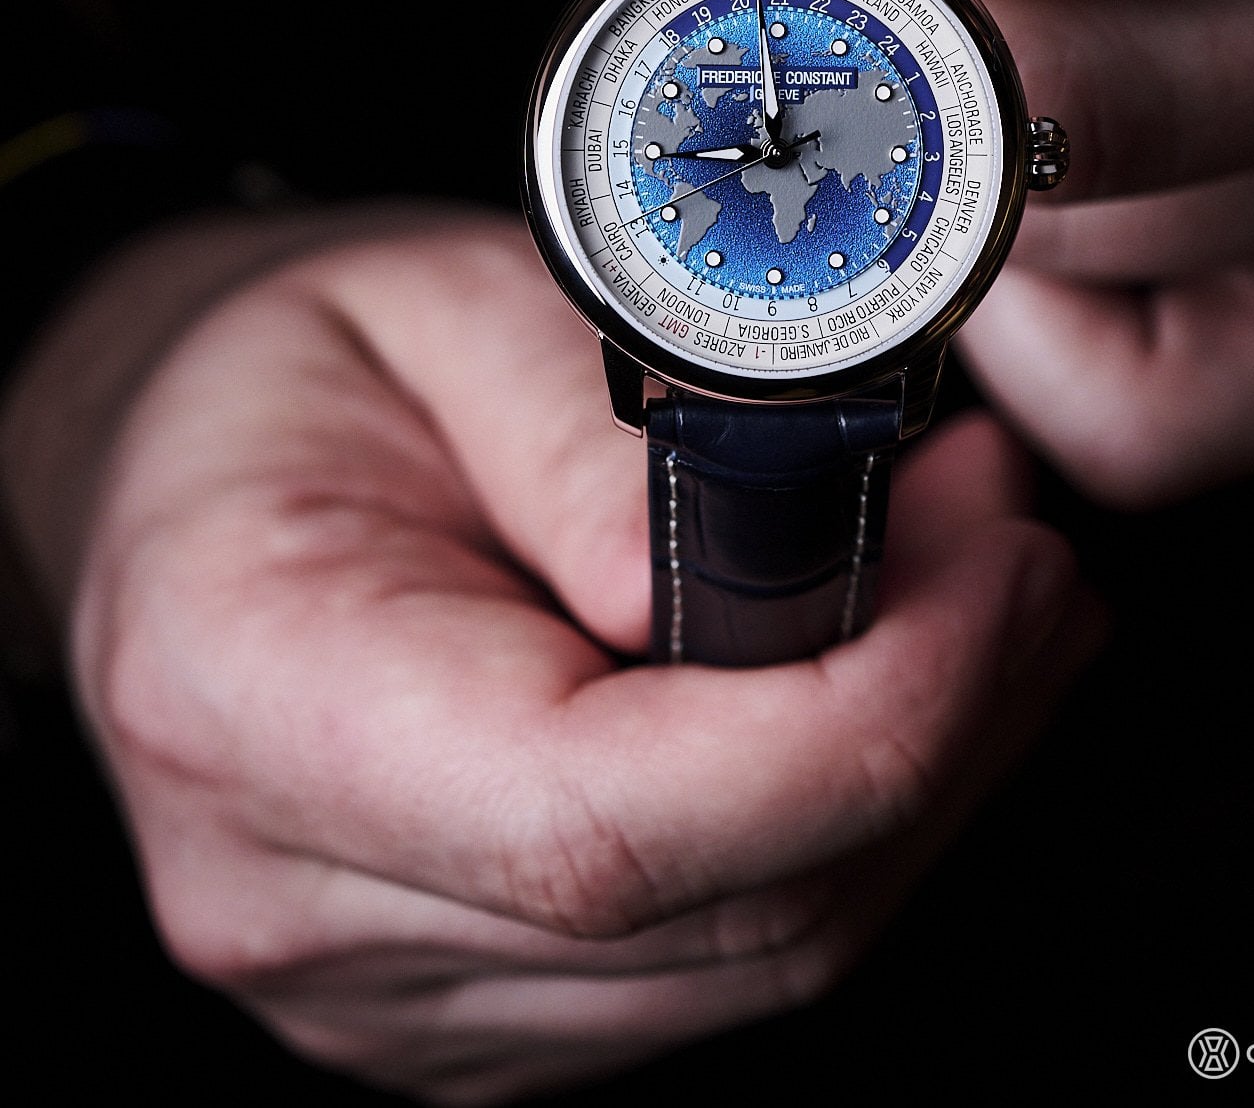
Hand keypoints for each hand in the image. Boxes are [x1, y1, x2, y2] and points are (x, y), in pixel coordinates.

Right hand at [0, 209, 1092, 1103]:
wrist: (189, 472)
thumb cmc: (301, 371)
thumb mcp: (440, 304)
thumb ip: (596, 438)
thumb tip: (786, 567)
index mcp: (253, 698)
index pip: (602, 826)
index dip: (853, 722)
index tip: (992, 575)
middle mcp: (300, 899)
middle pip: (718, 912)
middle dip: (938, 723)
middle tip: (1016, 538)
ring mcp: (386, 986)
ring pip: (755, 958)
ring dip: (923, 775)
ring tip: (986, 587)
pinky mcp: (474, 998)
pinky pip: (723, 957)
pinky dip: (845, 824)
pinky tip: (896, 681)